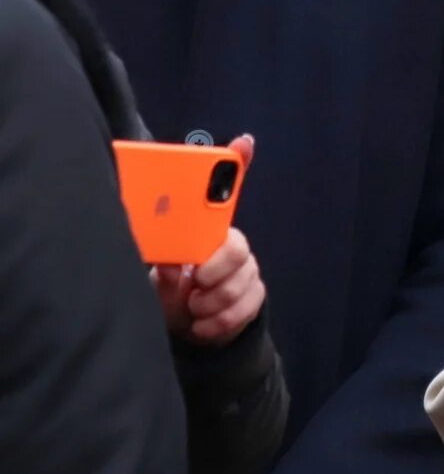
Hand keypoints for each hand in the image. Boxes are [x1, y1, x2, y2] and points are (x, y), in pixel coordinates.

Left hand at [153, 139, 262, 344]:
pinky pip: (246, 306)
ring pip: (241, 282)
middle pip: (237, 248)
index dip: (238, 160)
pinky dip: (220, 321)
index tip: (241, 143)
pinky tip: (202, 325)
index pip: (225, 190)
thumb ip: (164, 269)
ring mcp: (247, 272)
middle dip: (215, 270)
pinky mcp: (255, 297)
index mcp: (207, 232)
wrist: (189, 329)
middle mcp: (232, 246)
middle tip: (196, 282)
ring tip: (193, 309)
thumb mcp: (158, 282)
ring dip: (211, 302)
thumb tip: (169, 261)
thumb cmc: (170, 294)